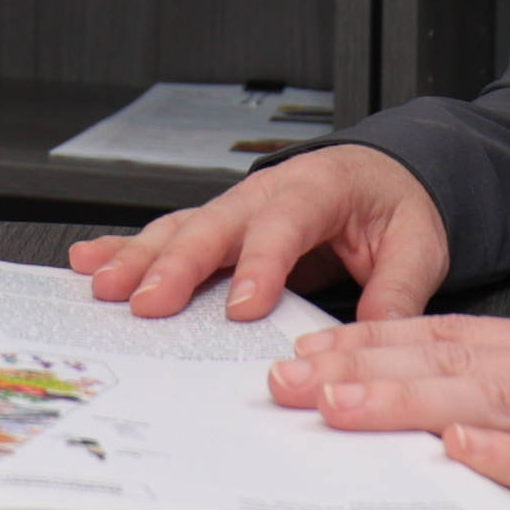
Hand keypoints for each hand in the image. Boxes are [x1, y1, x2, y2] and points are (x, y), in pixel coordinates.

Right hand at [66, 144, 450, 323]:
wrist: (388, 174)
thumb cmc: (396, 204)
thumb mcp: (418, 243)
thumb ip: (397, 288)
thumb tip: (379, 334)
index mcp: (321, 186)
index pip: (286, 223)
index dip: (261, 263)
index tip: (242, 306)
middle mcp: (268, 190)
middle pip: (216, 224)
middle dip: (177, 264)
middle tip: (148, 303)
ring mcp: (238, 207)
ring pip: (182, 228)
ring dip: (140, 257)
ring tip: (104, 286)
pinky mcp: (221, 225)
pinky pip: (170, 234)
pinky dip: (128, 247)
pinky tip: (91, 261)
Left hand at [269, 316, 509, 509]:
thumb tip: (477, 422)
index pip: (457, 340)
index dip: (376, 345)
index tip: (305, 353)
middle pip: (455, 363)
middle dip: (362, 372)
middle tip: (280, 382)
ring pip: (497, 402)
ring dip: (409, 402)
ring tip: (335, 404)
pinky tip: (466, 452)